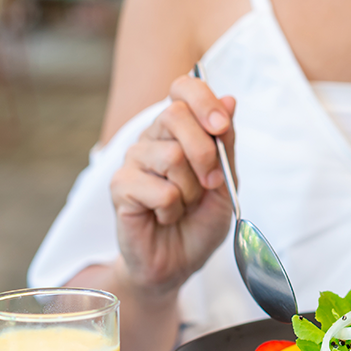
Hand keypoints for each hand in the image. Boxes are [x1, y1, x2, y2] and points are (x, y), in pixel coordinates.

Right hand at [109, 74, 237, 299]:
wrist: (179, 262)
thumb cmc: (200, 220)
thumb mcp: (226, 181)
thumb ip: (225, 143)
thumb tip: (230, 99)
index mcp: (178, 129)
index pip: (182, 87)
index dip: (203, 99)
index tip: (220, 126)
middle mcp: (152, 138)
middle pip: (174, 113)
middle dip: (205, 152)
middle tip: (211, 183)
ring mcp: (133, 160)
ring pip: (171, 155)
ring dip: (191, 189)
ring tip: (184, 205)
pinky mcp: (120, 187)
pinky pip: (160, 189)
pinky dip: (173, 208)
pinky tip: (165, 217)